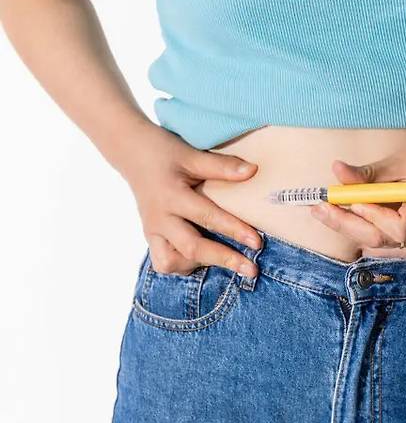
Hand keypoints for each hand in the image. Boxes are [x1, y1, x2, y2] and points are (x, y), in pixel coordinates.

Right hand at [118, 122, 261, 276]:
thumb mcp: (192, 155)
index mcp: (171, 196)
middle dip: (224, 259)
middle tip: (252, 270)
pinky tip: (203, 257)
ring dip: (200, 264)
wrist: (131, 152)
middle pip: (191, 248)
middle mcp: (159, 219)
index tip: (257, 242)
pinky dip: (184, 264)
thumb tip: (253, 171)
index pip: (207, 217)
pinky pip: (164, 262)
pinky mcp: (151, 237)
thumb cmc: (165, 152)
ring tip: (226, 258)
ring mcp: (152, 231)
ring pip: (171, 262)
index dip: (234, 230)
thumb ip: (221, 166)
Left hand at [309, 130, 405, 252]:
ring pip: (378, 240)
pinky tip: (344, 212)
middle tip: (317, 209)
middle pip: (379, 241)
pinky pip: (383, 236)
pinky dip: (363, 224)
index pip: (393, 230)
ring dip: (350, 225)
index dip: (366, 215)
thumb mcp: (402, 159)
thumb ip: (370, 174)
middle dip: (345, 224)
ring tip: (324, 209)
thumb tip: (337, 172)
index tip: (341, 198)